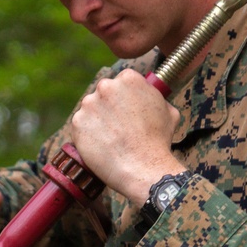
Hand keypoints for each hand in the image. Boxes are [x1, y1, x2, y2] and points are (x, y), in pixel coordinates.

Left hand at [69, 70, 184, 204]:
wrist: (142, 167)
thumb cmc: (158, 141)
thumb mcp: (169, 112)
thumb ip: (157, 99)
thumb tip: (152, 98)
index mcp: (129, 79)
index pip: (122, 82)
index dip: (125, 98)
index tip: (127, 110)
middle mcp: (106, 87)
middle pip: (104, 93)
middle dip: (109, 106)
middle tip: (118, 126)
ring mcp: (89, 104)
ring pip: (91, 109)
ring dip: (97, 120)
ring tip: (110, 138)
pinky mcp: (77, 122)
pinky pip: (81, 126)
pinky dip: (88, 135)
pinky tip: (101, 145)